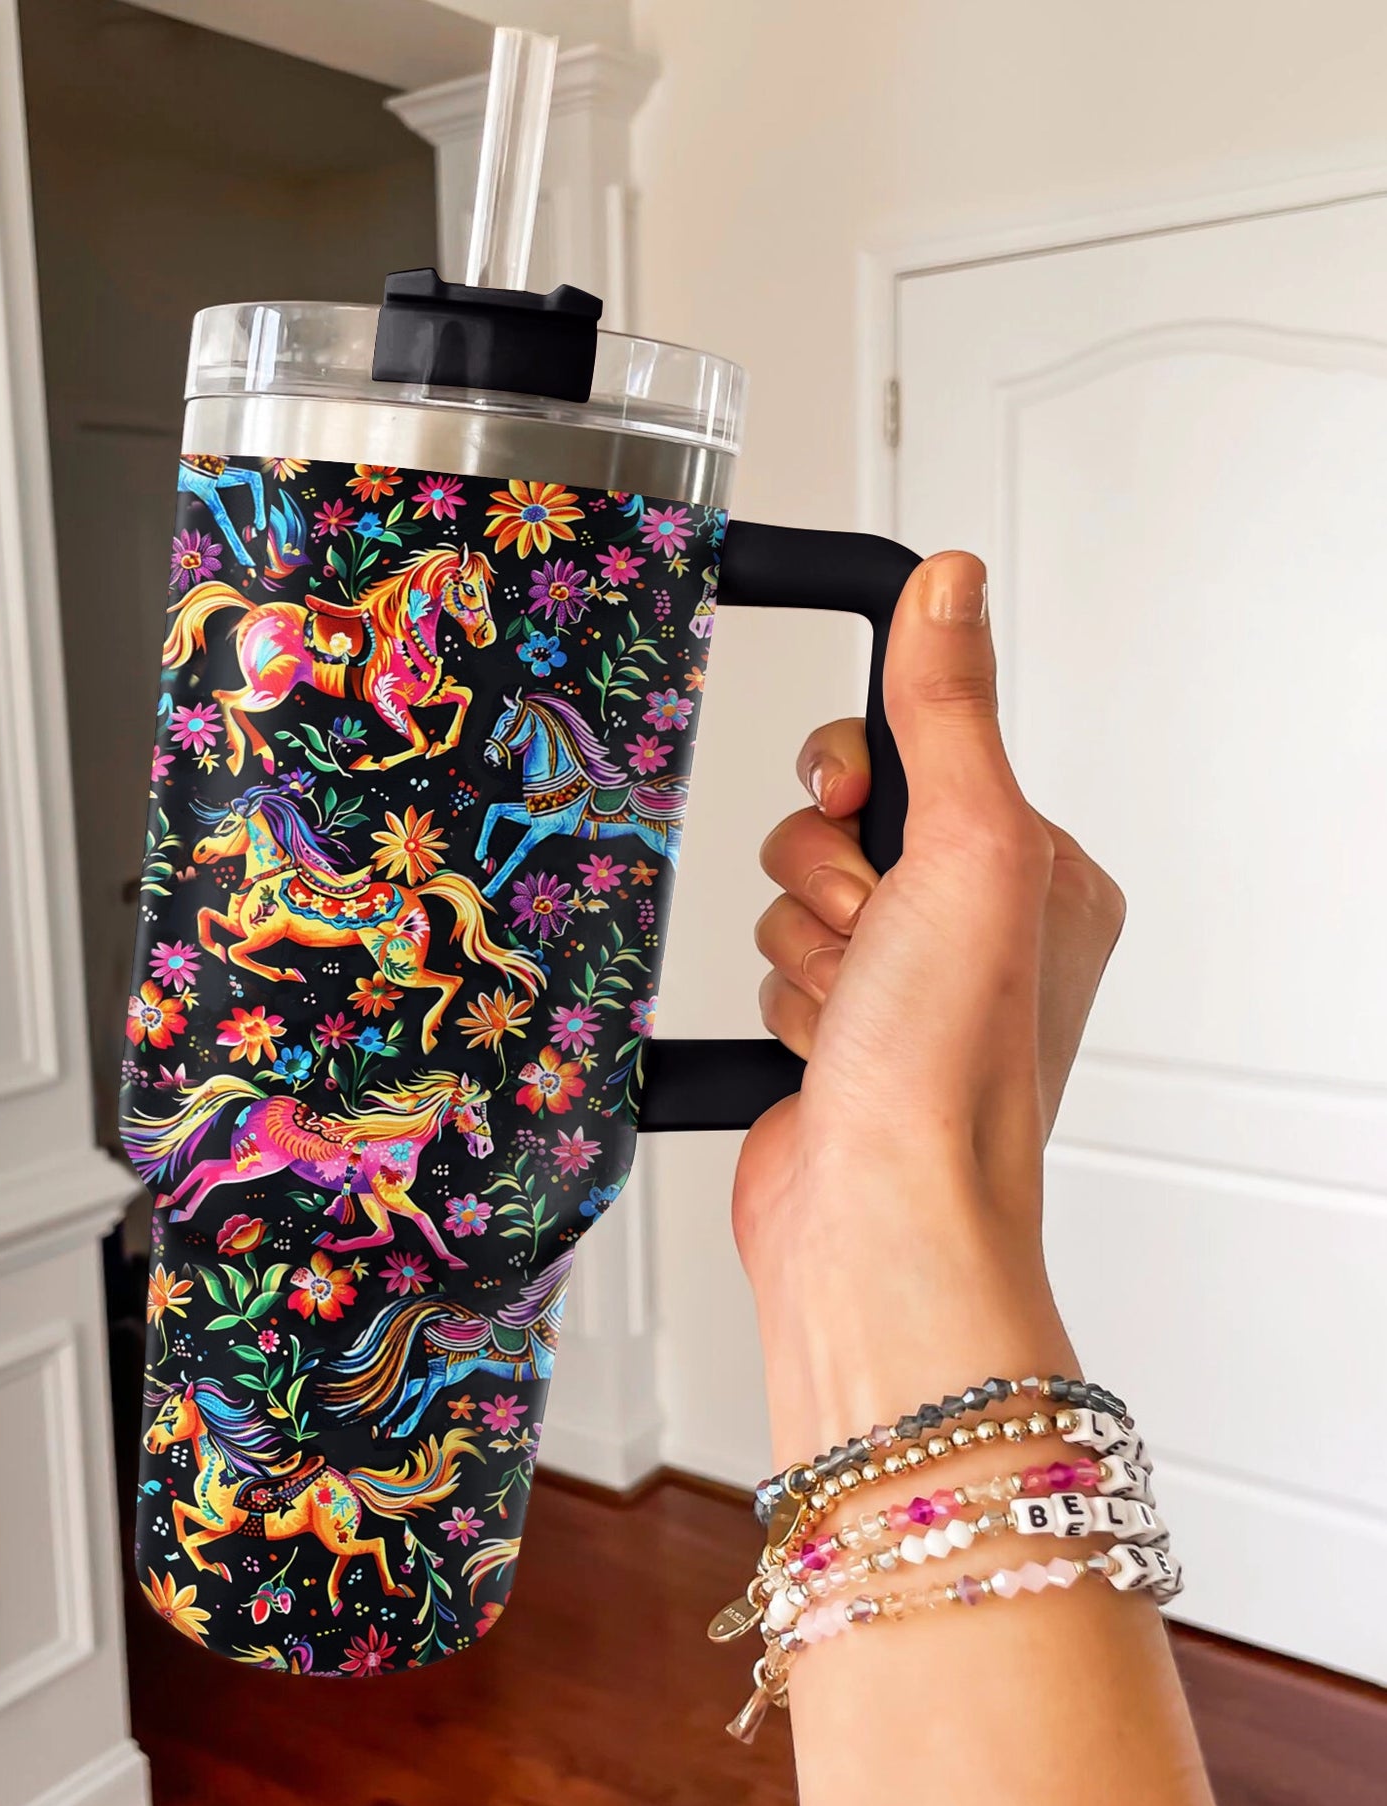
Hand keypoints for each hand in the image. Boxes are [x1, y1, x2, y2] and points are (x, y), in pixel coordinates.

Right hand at [730, 552, 1125, 1452]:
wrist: (880, 1218)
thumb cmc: (953, 1070)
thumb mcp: (973, 847)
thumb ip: (948, 711)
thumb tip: (948, 587)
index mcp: (1037, 873)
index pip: (923, 748)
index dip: (865, 772)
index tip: (861, 803)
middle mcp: (972, 928)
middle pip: (839, 823)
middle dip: (828, 879)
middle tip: (872, 934)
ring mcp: (900, 989)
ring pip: (792, 896)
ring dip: (803, 949)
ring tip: (852, 1012)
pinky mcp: (833, 1037)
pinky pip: (768, 965)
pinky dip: (782, 1003)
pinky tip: (824, 1048)